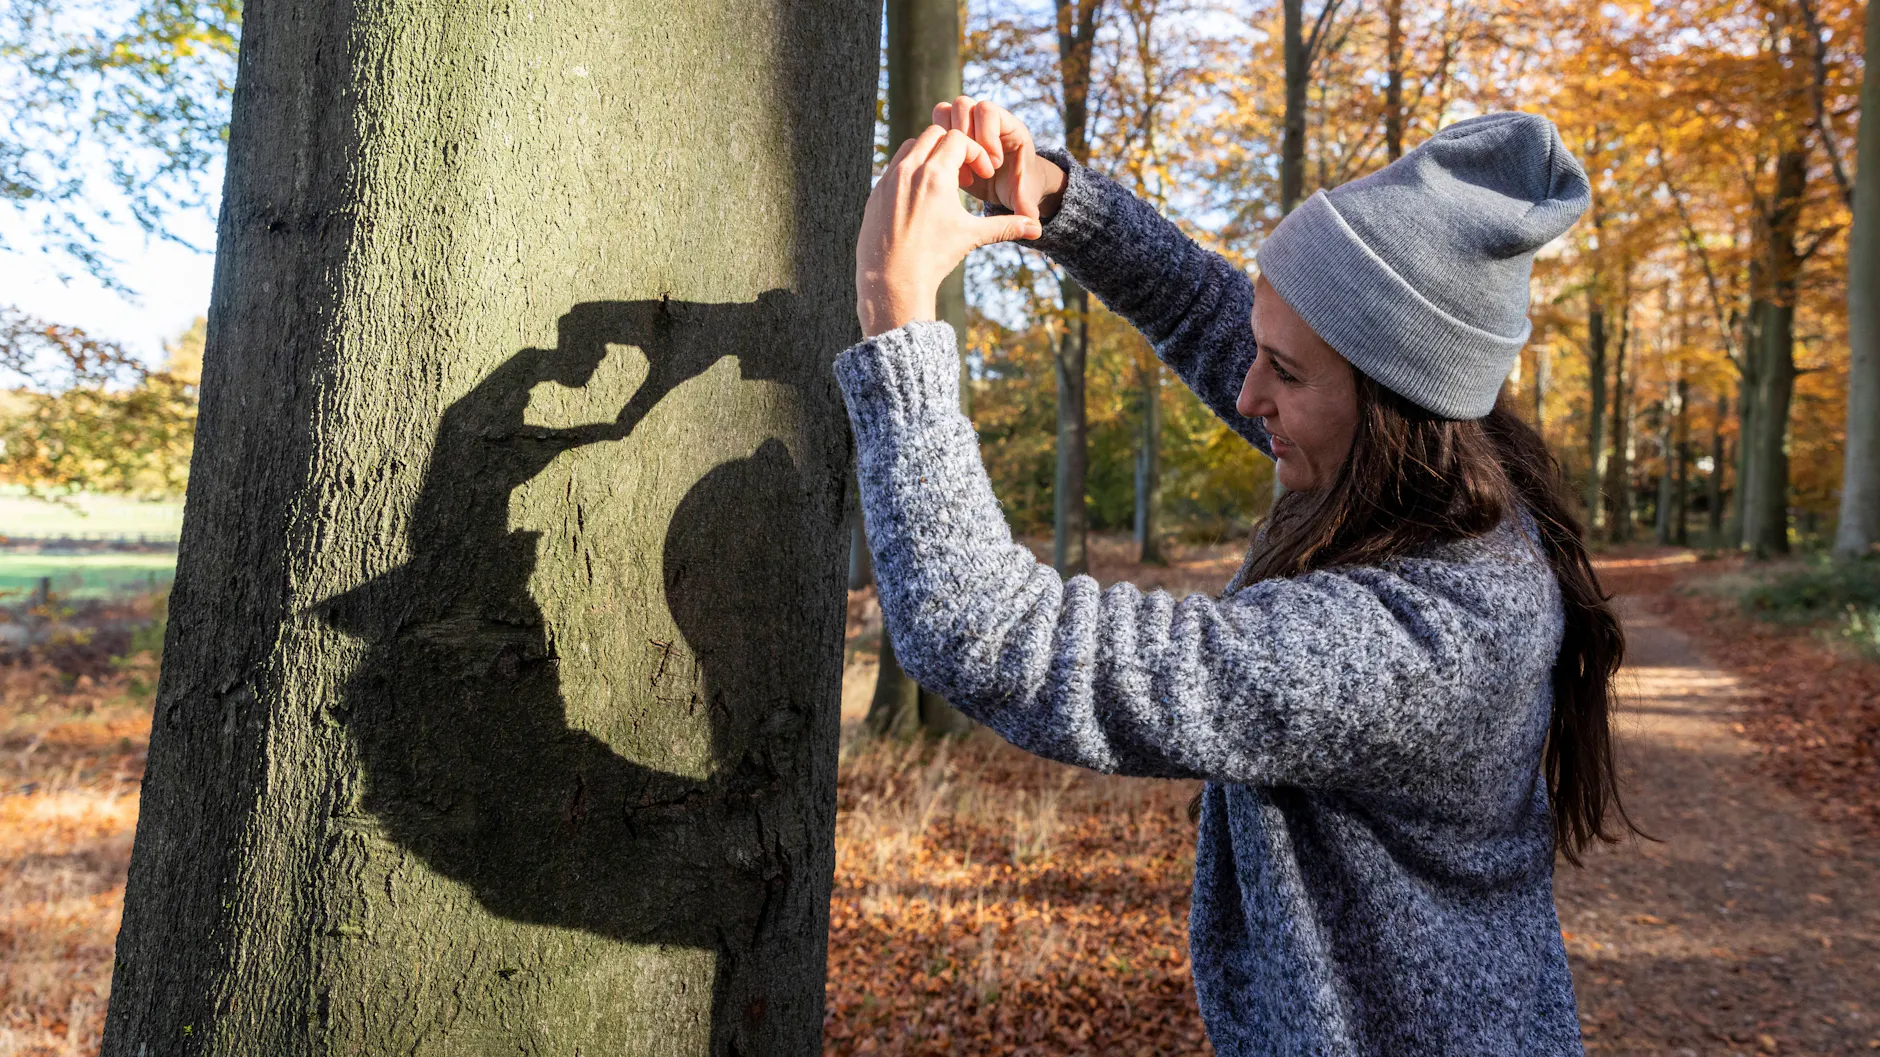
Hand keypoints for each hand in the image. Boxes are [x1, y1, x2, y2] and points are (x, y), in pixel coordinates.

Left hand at [855, 125, 1043, 336]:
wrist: (892, 282)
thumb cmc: (933, 258)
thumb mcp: (971, 237)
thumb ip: (1005, 226)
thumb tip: (1036, 229)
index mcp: (935, 175)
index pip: (959, 139)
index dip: (976, 152)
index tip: (982, 175)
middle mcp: (909, 170)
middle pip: (934, 134)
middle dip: (953, 148)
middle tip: (964, 174)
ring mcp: (889, 179)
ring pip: (911, 146)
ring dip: (930, 154)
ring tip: (943, 183)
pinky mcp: (876, 192)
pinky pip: (894, 166)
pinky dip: (910, 170)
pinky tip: (921, 198)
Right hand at [931, 96, 1066, 220]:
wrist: (1011, 187)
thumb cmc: (1021, 188)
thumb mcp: (1023, 197)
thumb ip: (1026, 206)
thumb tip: (1035, 228)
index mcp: (1008, 126)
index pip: (988, 111)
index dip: (986, 136)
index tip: (993, 166)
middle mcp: (986, 120)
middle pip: (963, 105)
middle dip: (963, 138)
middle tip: (974, 169)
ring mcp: (967, 125)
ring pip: (944, 112)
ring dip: (946, 141)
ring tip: (961, 171)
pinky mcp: (952, 136)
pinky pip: (936, 129)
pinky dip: (938, 150)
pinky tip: (951, 177)